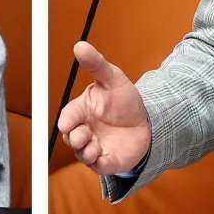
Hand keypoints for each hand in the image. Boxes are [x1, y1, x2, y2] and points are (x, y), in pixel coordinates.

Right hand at [55, 41, 150, 174]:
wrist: (147, 122)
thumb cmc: (124, 100)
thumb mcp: (113, 79)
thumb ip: (96, 64)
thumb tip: (80, 45)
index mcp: (82, 111)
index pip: (68, 117)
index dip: (66, 121)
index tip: (67, 123)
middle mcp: (85, 130)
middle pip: (70, 138)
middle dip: (75, 138)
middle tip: (85, 134)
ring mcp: (95, 147)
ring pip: (82, 154)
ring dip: (86, 151)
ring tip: (95, 146)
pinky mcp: (107, 161)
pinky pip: (98, 167)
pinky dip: (98, 164)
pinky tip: (103, 156)